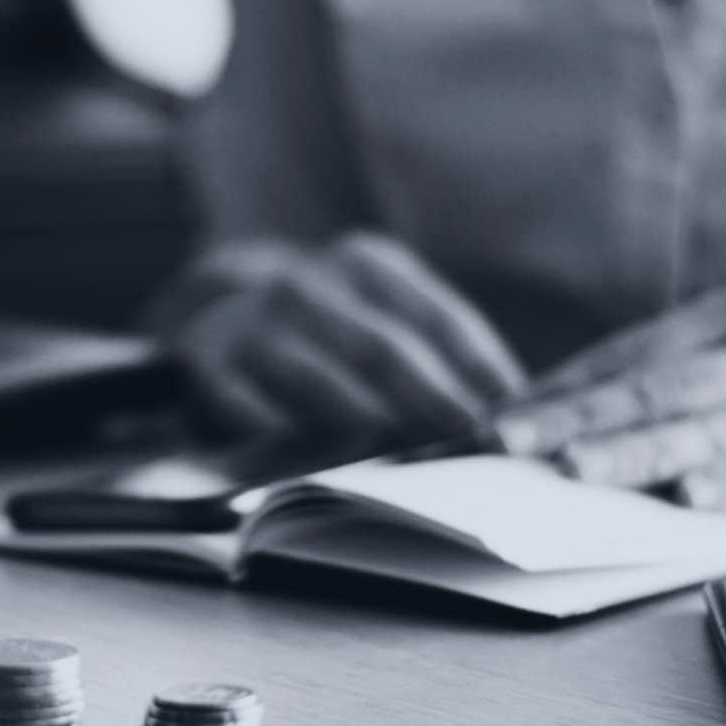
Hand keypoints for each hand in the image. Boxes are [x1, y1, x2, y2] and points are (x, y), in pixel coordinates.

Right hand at [170, 232, 526, 442]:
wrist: (221, 313)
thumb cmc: (330, 326)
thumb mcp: (379, 307)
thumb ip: (434, 347)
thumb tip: (507, 406)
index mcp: (365, 262)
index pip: (436, 314)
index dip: (478, 364)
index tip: (513, 409)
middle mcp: (308, 283)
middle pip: (381, 348)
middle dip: (431, 398)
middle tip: (468, 441)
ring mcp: (255, 323)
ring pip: (316, 378)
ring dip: (364, 421)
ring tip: (407, 461)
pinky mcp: (212, 365)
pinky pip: (250, 406)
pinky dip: (284, 435)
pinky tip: (317, 463)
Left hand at [492, 282, 725, 516]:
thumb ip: (672, 374)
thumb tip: (558, 413)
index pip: (635, 355)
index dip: (565, 387)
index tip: (501, 415)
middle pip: (664, 390)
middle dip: (580, 418)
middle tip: (514, 441)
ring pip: (713, 433)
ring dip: (640, 453)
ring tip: (578, 469)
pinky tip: (688, 499)